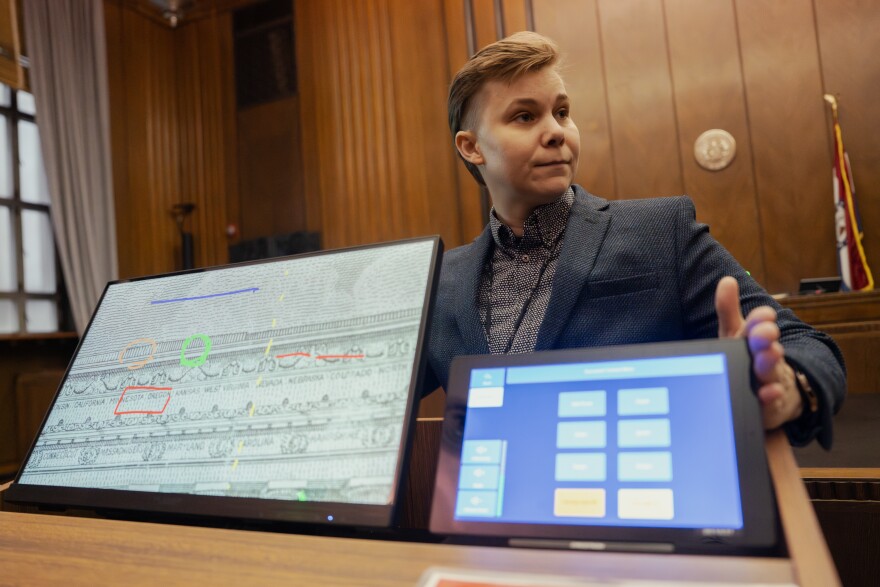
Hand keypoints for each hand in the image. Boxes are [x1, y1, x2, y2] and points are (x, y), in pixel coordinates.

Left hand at [714, 276, 801, 428]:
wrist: (776, 392)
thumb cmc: (749, 357)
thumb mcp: (735, 334)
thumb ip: (728, 310)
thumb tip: (726, 281)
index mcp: (754, 337)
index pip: (759, 323)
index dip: (761, 318)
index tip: (764, 314)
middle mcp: (765, 356)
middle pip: (766, 345)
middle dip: (765, 337)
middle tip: (765, 331)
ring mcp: (771, 379)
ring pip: (771, 370)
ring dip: (770, 362)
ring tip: (770, 354)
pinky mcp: (772, 403)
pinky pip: (772, 401)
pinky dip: (772, 396)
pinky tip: (770, 392)